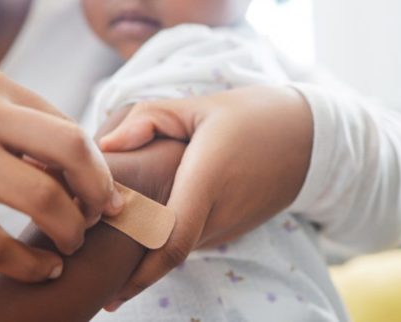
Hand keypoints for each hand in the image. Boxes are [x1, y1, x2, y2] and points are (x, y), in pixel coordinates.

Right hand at [0, 66, 123, 281]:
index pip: (69, 127)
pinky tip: (43, 270)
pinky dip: (31, 265)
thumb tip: (81, 170)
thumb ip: (19, 127)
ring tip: (70, 243)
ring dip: (70, 230)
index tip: (105, 195)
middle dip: (98, 191)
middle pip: (71, 150)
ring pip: (43, 198)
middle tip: (101, 217)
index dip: (98, 167)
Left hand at [98, 85, 312, 309]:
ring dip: (147, 254)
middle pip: (167, 253)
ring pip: (179, 249)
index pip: (170, 242)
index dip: (139, 275)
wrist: (310, 136)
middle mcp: (219, 214)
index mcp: (206, 182)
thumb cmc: (250, 116)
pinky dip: (167, 241)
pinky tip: (146, 228)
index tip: (110, 295)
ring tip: (110, 247)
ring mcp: (229, 226)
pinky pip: (193, 239)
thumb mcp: (199, 106)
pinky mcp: (234, 228)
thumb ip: (149, 120)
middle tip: (91, 270)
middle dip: (131, 267)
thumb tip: (106, 144)